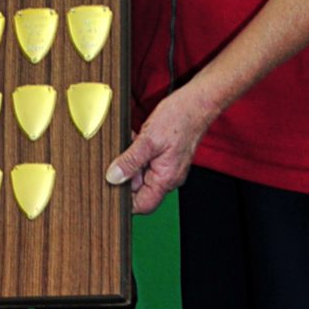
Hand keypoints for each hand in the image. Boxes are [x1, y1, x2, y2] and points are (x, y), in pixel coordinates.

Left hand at [105, 80, 214, 214]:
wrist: (198, 102)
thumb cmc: (180, 118)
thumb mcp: (148, 140)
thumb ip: (130, 161)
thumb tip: (113, 178)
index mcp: (166, 179)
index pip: (142, 205)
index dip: (125, 201)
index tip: (110, 187)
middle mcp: (168, 177)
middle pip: (139, 189)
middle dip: (125, 173)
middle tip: (120, 156)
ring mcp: (168, 168)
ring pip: (141, 173)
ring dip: (131, 160)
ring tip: (132, 142)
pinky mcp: (166, 157)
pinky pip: (147, 162)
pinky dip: (138, 152)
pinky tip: (137, 138)